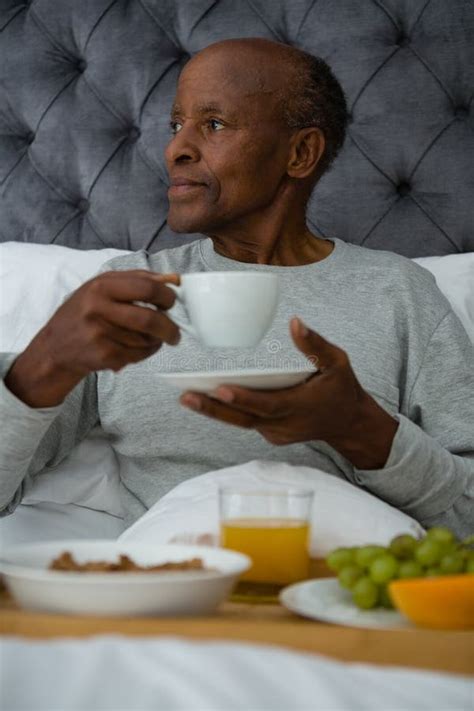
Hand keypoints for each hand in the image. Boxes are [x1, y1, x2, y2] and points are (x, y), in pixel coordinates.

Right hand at [5, 270, 180, 406]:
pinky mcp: (103, 355)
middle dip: (170, 327)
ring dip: (156, 341)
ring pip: (146, 339)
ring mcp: (100, 333)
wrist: (55, 347)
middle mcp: (98, 308)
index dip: (167, 296)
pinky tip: (137, 349)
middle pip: (150, 318)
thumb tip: (173, 279)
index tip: (171, 302)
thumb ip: (136, 279)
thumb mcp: (102, 287)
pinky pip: (138, 355)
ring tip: (150, 339)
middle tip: (175, 333)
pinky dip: (146, 353)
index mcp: (101, 286)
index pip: (147, 287)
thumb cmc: (84, 313)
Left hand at [180, 318, 398, 469]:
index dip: (244, 399)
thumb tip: (295, 322)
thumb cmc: (342, 388)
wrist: (348, 423)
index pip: (267, 405)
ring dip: (213, 411)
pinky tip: (205, 398)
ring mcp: (276, 433)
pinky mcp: (271, 434)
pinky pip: (246, 422)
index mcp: (300, 406)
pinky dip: (227, 412)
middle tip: (186, 395)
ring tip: (186, 396)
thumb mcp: (337, 362)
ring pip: (241, 422)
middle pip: (244, 418)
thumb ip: (316, 344)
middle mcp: (285, 424)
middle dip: (214, 408)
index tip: (221, 390)